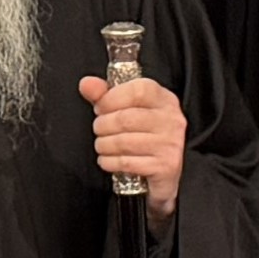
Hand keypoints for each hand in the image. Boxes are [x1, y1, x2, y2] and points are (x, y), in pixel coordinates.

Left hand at [77, 73, 185, 221]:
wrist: (163, 173)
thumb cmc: (144, 137)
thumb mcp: (127, 110)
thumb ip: (105, 95)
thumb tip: (87, 84)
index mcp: (164, 100)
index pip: (138, 90)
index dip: (111, 98)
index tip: (101, 107)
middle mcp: (171, 120)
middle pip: (125, 118)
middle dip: (102, 125)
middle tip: (100, 130)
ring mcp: (170, 144)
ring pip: (122, 142)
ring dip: (103, 145)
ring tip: (103, 145)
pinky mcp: (165, 167)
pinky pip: (126, 162)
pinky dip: (109, 162)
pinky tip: (109, 160)